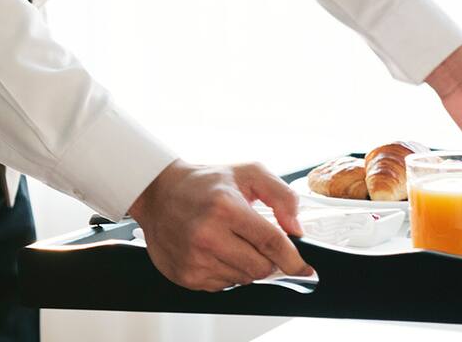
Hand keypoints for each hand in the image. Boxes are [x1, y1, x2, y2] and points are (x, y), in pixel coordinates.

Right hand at [126, 160, 314, 291]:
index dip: (293, 258)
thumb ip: (281, 195)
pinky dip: (226, 272)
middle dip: (267, 259)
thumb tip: (296, 228)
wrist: (157, 193)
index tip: (304, 267)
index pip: (271, 242)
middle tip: (255, 242)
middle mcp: (208, 235)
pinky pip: (223, 286)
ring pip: (243, 279)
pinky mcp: (186, 275)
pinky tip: (214, 251)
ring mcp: (195, 258)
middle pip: (261, 267)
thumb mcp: (248, 173)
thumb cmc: (204, 183)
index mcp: (226, 207)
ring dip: (245, 265)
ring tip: (228, 242)